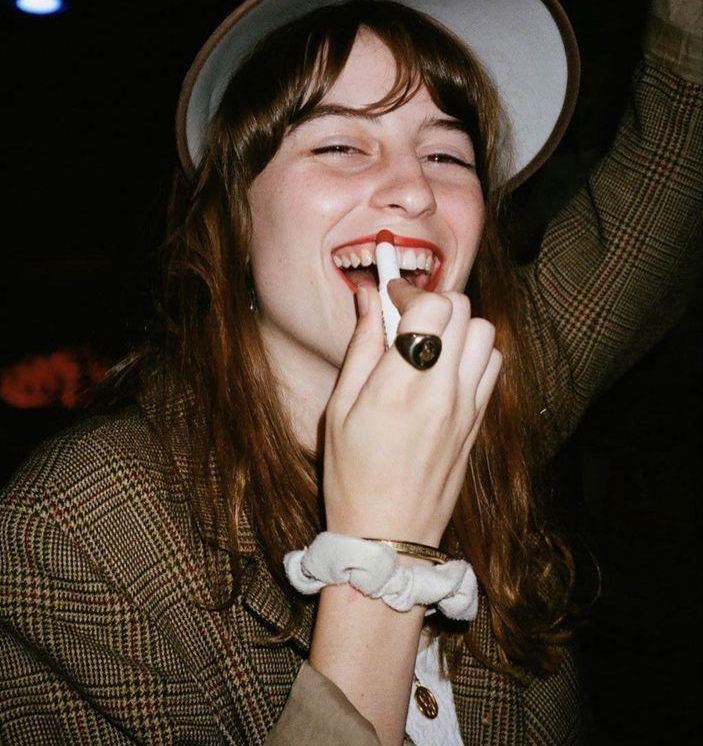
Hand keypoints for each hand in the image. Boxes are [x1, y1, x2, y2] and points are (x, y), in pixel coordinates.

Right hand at [323, 279, 501, 546]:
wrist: (389, 539)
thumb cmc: (352, 478)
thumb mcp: (337, 412)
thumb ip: (360, 349)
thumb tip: (368, 299)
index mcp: (400, 389)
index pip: (433, 308)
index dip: (409, 291)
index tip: (389, 298)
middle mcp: (442, 393)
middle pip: (464, 312)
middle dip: (434, 302)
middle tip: (407, 317)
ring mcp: (467, 409)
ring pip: (486, 334)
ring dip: (459, 325)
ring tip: (429, 341)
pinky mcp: (479, 423)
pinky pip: (492, 366)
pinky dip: (474, 352)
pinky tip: (446, 368)